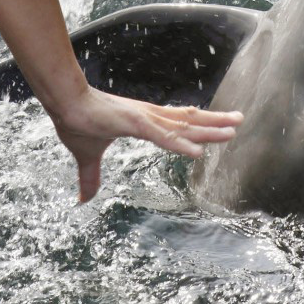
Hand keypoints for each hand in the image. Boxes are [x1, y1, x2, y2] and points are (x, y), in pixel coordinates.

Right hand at [50, 86, 243, 202]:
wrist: (64, 104)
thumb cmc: (77, 123)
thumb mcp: (87, 157)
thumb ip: (90, 176)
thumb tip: (83, 198)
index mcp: (143, 122)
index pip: (177, 124)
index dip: (198, 126)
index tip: (216, 127)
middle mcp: (150, 117)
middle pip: (189, 121)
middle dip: (214, 123)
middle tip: (239, 122)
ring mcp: (145, 118)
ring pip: (184, 126)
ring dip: (209, 129)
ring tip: (233, 129)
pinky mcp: (135, 122)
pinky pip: (163, 136)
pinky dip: (182, 144)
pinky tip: (198, 152)